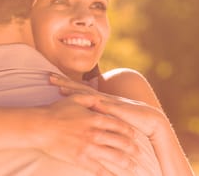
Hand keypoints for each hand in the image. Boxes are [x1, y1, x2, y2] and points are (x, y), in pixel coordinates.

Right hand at [36, 94, 160, 174]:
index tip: (135, 136)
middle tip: (140, 153)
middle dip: (132, 149)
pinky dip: (109, 174)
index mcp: (95, 118)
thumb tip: (101, 99)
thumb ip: (90, 98)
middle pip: (120, 142)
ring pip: (114, 157)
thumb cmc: (56, 111)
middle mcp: (95, 134)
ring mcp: (88, 148)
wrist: (40, 127)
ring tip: (134, 168)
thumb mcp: (75, 99)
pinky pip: (99, 169)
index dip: (129, 131)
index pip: (118, 125)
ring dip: (126, 164)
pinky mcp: (81, 159)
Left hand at [49, 74, 165, 138]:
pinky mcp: (119, 110)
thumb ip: (96, 113)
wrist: (150, 120)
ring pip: (89, 95)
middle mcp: (103, 98)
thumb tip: (80, 113)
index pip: (79, 89)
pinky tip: (87, 101)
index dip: (65, 83)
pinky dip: (96, 104)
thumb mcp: (109, 115)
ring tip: (61, 88)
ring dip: (76, 91)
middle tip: (48, 77)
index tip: (50, 78)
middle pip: (80, 88)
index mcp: (99, 99)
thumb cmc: (129, 119)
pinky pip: (105, 106)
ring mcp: (110, 103)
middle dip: (64, 83)